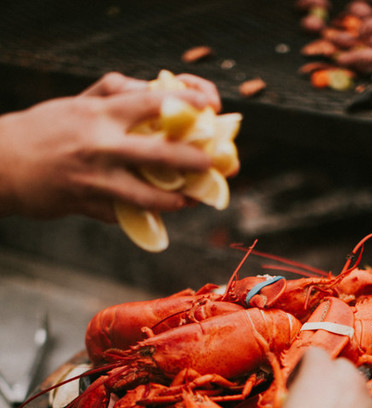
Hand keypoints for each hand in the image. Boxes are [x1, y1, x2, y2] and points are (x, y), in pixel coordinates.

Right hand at [0, 72, 221, 221]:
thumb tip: (149, 90)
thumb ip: (112, 95)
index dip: (190, 104)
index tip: (212, 108)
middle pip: (161, 153)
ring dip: (175, 199)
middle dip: (195, 160)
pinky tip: (157, 212)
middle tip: (212, 164)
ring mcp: (96, 179)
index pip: (155, 102)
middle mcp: (101, 145)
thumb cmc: (43, 130)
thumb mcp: (76, 104)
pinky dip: (142, 213)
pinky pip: (123, 213)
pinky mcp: (87, 205)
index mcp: (101, 114)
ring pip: (148, 195)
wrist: (2, 163)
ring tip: (188, 198)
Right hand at [270, 347, 371, 407]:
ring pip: (360, 395)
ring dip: (347, 405)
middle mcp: (350, 381)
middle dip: (331, 382)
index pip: (314, 355)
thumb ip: (296, 400)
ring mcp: (369, 405)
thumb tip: (299, 406)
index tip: (297, 387)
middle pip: (342, 369)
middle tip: (317, 405)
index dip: (303, 370)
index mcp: (322, 371)